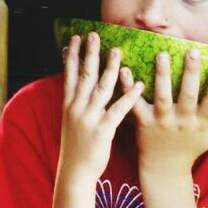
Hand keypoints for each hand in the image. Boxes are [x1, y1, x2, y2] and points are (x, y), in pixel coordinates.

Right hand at [58, 32, 143, 182]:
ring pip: (100, 88)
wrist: (74, 172)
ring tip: (117, 51)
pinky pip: (117, 109)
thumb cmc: (77, 148)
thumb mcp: (72, 123)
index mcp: (68, 106)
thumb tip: (85, 88)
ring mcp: (89, 118)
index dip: (72, 56)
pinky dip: (128, 96)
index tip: (75, 39)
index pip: (69, 75)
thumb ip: (78, 104)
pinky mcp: (102, 130)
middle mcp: (76, 109)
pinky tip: (139, 84)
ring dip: (110, 68)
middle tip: (94, 34)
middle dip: (89, 54)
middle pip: (84, 76)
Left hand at [125, 49, 207, 175]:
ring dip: (162, 75)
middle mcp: (181, 121)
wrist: (164, 168)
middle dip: (191, 74)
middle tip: (192, 52)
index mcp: (200, 123)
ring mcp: (161, 121)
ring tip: (162, 54)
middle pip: (188, 96)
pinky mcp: (142, 122)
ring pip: (162, 97)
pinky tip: (125, 71)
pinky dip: (128, 89)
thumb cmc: (191, 148)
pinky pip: (135, 104)